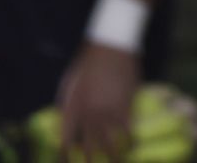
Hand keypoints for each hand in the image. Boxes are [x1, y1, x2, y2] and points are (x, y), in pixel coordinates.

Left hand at [56, 44, 139, 159]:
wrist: (111, 45)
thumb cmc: (88, 63)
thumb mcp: (70, 85)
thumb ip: (68, 107)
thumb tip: (68, 127)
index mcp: (71, 108)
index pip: (65, 141)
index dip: (65, 157)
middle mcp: (89, 114)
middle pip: (89, 148)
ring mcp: (108, 111)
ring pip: (111, 144)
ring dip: (114, 158)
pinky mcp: (126, 106)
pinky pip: (127, 131)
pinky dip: (129, 142)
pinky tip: (131, 147)